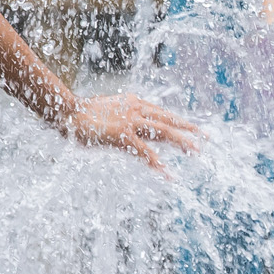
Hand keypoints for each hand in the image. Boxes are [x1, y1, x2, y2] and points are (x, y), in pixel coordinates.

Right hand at [67, 92, 201, 172]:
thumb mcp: (108, 110)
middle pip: (169, 120)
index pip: (162, 113)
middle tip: (207, 137)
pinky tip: (167, 171)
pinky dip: (157, 162)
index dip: (179, 121)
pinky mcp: (122, 135)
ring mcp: (130, 121)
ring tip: (197, 152)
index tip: (194, 127)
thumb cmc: (82, 114)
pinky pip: (144, 151)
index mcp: (134, 102)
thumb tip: (132, 128)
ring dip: (181, 142)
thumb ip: (123, 117)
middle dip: (189, 129)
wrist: (66, 111)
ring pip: (163, 132)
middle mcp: (136, 109)